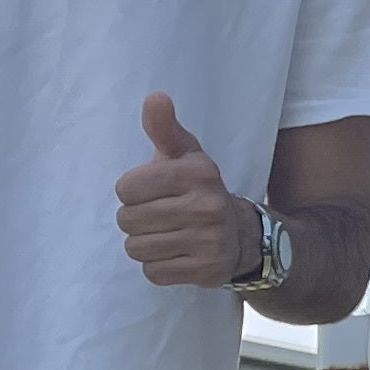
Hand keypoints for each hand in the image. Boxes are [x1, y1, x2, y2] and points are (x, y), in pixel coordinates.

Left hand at [116, 93, 256, 288]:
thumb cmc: (199, 190)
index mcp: (198, 173)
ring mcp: (209, 241)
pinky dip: (157, 266)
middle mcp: (207, 206)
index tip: (151, 191)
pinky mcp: (206, 271)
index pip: (126, 188)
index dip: (132, 191)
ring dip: (144, 244)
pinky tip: (175, 255)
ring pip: (137, 248)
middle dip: (136, 219)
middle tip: (158, 216)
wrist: (243, 235)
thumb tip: (155, 97)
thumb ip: (164, 127)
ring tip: (165, 236)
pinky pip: (153, 272)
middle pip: (127, 219)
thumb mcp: (185, 155)